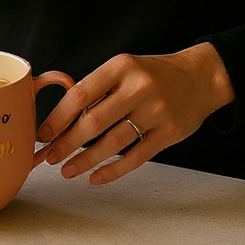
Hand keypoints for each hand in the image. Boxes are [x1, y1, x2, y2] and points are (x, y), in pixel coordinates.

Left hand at [37, 42, 233, 186]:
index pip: (81, 94)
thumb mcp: (126, 68)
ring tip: (68, 170)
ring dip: (85, 160)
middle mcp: (139, 87)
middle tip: (51, 157)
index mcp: (121, 66)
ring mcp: (156, 111)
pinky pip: (135, 157)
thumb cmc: (154, 74)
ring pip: (112, 143)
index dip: (58, 117)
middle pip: (94, 121)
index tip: (43, 133)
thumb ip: (99, 88)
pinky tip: (95, 177)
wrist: (201, 77)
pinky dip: (112, 171)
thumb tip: (62, 120)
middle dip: (66, 143)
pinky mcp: (169, 133)